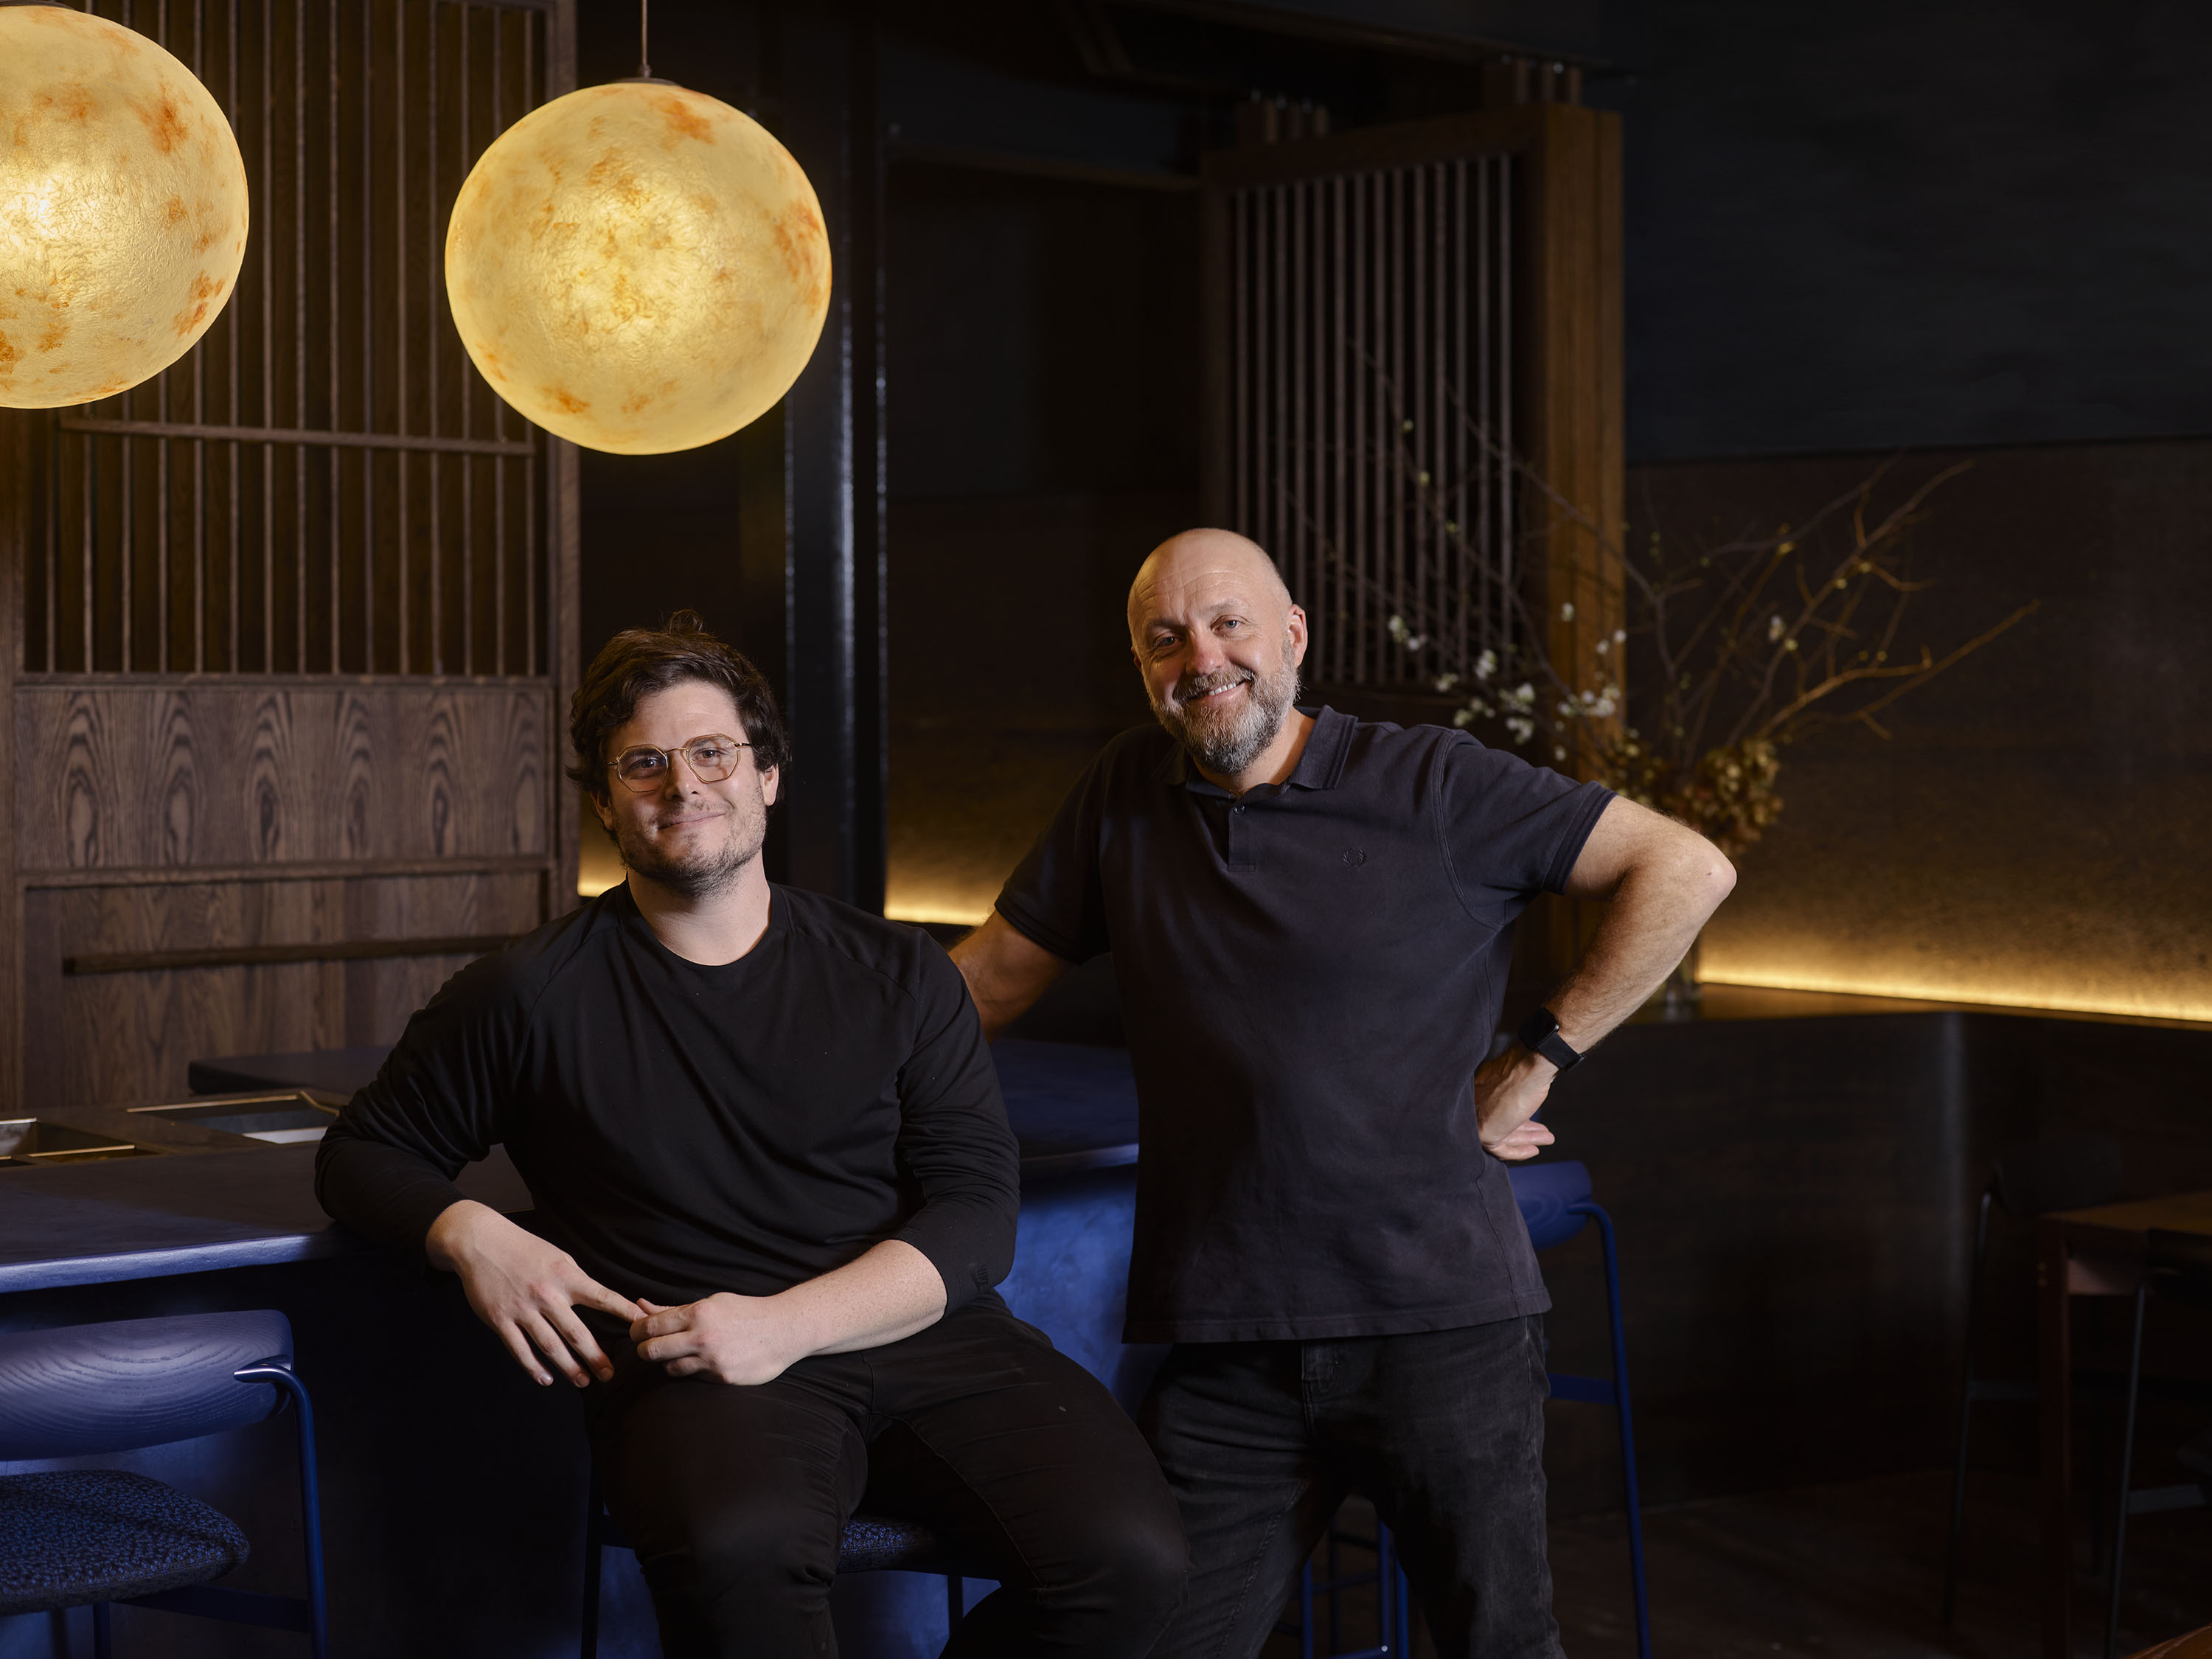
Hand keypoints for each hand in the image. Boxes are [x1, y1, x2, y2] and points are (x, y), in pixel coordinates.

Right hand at [425, 1200, 641, 1388]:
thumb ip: (576, 1281)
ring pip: (550, 1346)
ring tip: (583, 1381)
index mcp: (566, 1276)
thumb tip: (600, 1301)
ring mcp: (522, 1309)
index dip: (623, 1312)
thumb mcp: (558, 1257)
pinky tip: (546, 1378)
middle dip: (595, 1356)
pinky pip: (519, 1350)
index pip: (602, 1297)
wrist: (481, 1242)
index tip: (641, 1326)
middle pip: (576, 1333)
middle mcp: (547, 1295)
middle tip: (609, 1375)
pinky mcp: (500, 1320)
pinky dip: (533, 1367)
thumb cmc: (524, 1249)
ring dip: (568, 1368)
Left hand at [631, 1293, 813, 1385]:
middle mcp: (703, 1337)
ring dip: (669, 1362)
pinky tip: (704, 1361)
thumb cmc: (746, 1312)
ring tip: (681, 1353)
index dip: (636, 1331)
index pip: (650, 1327)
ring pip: (669, 1368)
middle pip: (651, 1351)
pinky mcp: (722, 1378)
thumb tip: (640, 1304)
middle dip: (644, 1350)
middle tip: (649, 1347)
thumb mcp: (712, 1302)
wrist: (784, 1330)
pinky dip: (693, 1370)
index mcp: (699, 1313)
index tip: (637, 1333)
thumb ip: (674, 1309)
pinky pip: (693, 1377)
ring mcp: (712, 1360)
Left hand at [1473, 1049, 1559, 1162]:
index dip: (1515, 1118)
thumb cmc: (1525, 1068)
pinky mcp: (1483, 1132)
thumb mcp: (1516, 1081)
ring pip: (1501, 1134)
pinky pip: (1499, 1149)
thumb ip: (1511, 1092)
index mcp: (1478, 1087)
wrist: (1528, 1066)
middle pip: (1499, 1122)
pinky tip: (1534, 1149)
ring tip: (1547, 1138)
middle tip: (1542, 1132)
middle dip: (1524, 1130)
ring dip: (1526, 1139)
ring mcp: (1475, 1117)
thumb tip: (1521, 1098)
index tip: (1531, 1123)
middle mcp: (1474, 1101)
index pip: (1493, 1109)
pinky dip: (1518, 1151)